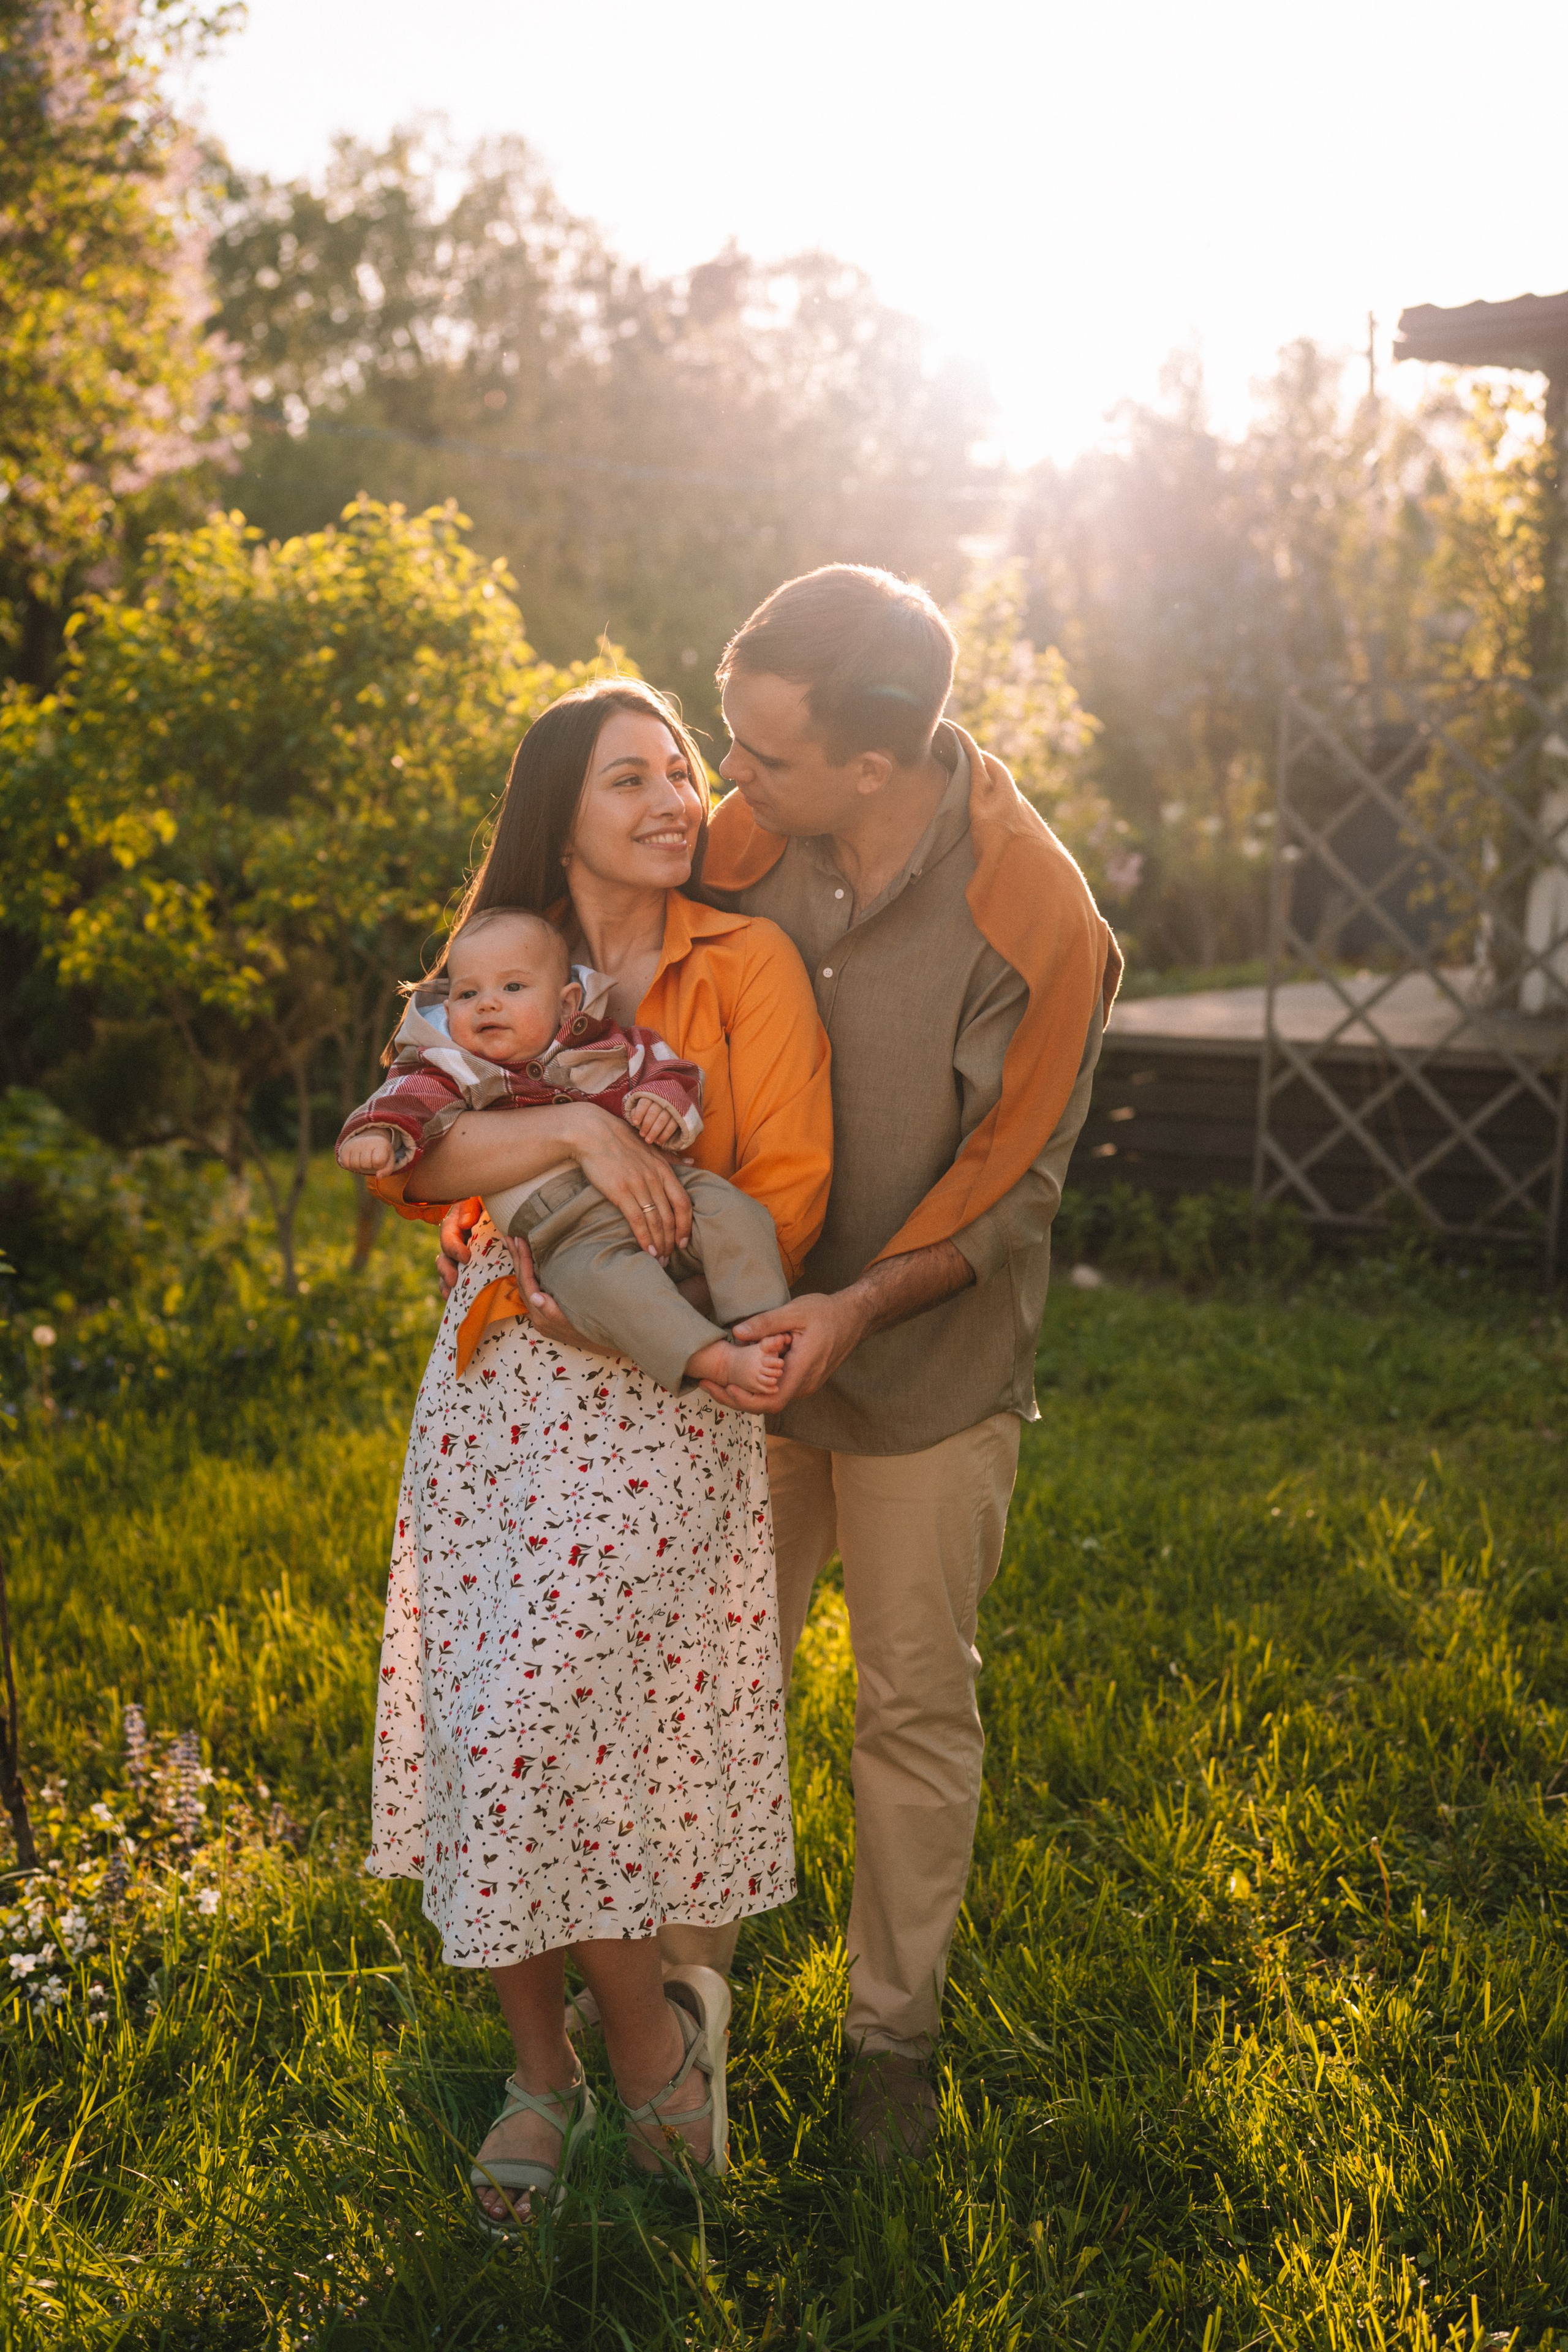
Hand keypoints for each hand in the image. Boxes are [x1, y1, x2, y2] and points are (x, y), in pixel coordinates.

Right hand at [339, 1132, 394, 1174]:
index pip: (377, 1161)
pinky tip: (357, 1161)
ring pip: (355, 1165)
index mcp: (380, 1144)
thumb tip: (378, 1177)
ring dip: (360, 1168)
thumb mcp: (389, 1160)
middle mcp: (366, 1142)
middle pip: (365, 1165)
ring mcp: (354, 1144)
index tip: (380, 1160)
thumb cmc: (381, 1153)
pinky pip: (346, 1164)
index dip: (379, 1166)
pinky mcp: (345, 1148)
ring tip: (364, 1161)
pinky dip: (351, 1167)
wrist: (368, 1138)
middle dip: (369, 1167)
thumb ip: (387, 1170)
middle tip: (371, 1160)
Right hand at [436, 1197, 483, 1297]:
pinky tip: (459, 1300)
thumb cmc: (493, 1199)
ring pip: (449, 1270)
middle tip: (454, 1280)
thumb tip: (467, 1224)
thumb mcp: (479, 1197)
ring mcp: (462, 1254)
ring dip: (447, 1282)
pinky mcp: (472, 1266)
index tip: (466, 1258)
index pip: (448, 1235)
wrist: (506, 1205)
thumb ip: (470, 1208)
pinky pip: (461, 1278)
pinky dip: (458, 1289)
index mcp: (456, 1222)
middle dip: (446, 1270)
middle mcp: (456, 1240)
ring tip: (451, 1294)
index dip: (454, 1248)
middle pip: (444, 1256)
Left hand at [504, 1235, 607, 1355]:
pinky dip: (529, 1276)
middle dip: (516, 1260)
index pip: (527, 1282)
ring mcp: (541, 1316)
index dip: (522, 1260)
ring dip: (520, 1266)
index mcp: (541, 1315)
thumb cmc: (593, 1331)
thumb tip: (534, 1297)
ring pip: (525, 1286)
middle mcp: (537, 1316)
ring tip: (514, 1248)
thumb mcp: (573, 1321)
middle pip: (521, 1283)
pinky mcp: (547, 1315)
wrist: (606, 1343)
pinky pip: (533, 1291)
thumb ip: (552, 1311)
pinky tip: (529, 1268)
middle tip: (508, 1238)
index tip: (518, 1240)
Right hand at [568, 1106, 691, 1260]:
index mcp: (664, 1169)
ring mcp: (638, 1185)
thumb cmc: (619, 1139)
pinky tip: (647, 1250)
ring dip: (659, 1243)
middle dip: (672, 1240)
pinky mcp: (620, 1191)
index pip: (683, 1203)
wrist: (591, 1132)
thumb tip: (693, 1164)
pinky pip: (637, 1220)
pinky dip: (644, 1238)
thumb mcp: (651, 1148)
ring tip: (659, 1259)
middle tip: (670, 1257)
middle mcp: (654, 1178)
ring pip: (656, 1221)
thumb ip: (672, 1160)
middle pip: (671, 1216)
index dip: (685, 1225)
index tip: (684, 1241)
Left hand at [626, 1097, 681, 1148]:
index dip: (639, 1113)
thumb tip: (633, 1119)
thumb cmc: (652, 1103)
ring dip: (654, 1132)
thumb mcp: (643, 1102)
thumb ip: (636, 1109)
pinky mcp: (680, 1115)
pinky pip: (672, 1126)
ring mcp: (672, 1107)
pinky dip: (665, 1135)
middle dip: (646, 1125)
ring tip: (648, 1140)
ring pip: (662, 1120)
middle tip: (642, 1135)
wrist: (672, 1098)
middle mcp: (663, 1099)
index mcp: (652, 1094)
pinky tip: (658, 1141)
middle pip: (653, 1112)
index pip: (644, 1103)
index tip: (635, 1123)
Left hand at [700, 1290, 868, 1412]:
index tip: (724, 1387)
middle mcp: (805, 1384)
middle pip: (766, 1404)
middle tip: (707, 1384)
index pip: (771, 1402)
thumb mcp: (795, 1311)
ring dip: (745, 1392)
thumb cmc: (827, 1312)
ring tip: (718, 1378)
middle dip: (735, 1398)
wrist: (854, 1317)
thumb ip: (766, 1323)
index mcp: (802, 1371)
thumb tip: (736, 1333)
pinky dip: (757, 1385)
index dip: (745, 1401)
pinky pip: (778, 1389)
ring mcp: (806, 1384)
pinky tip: (741, 1372)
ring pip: (771, 1397)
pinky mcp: (805, 1379)